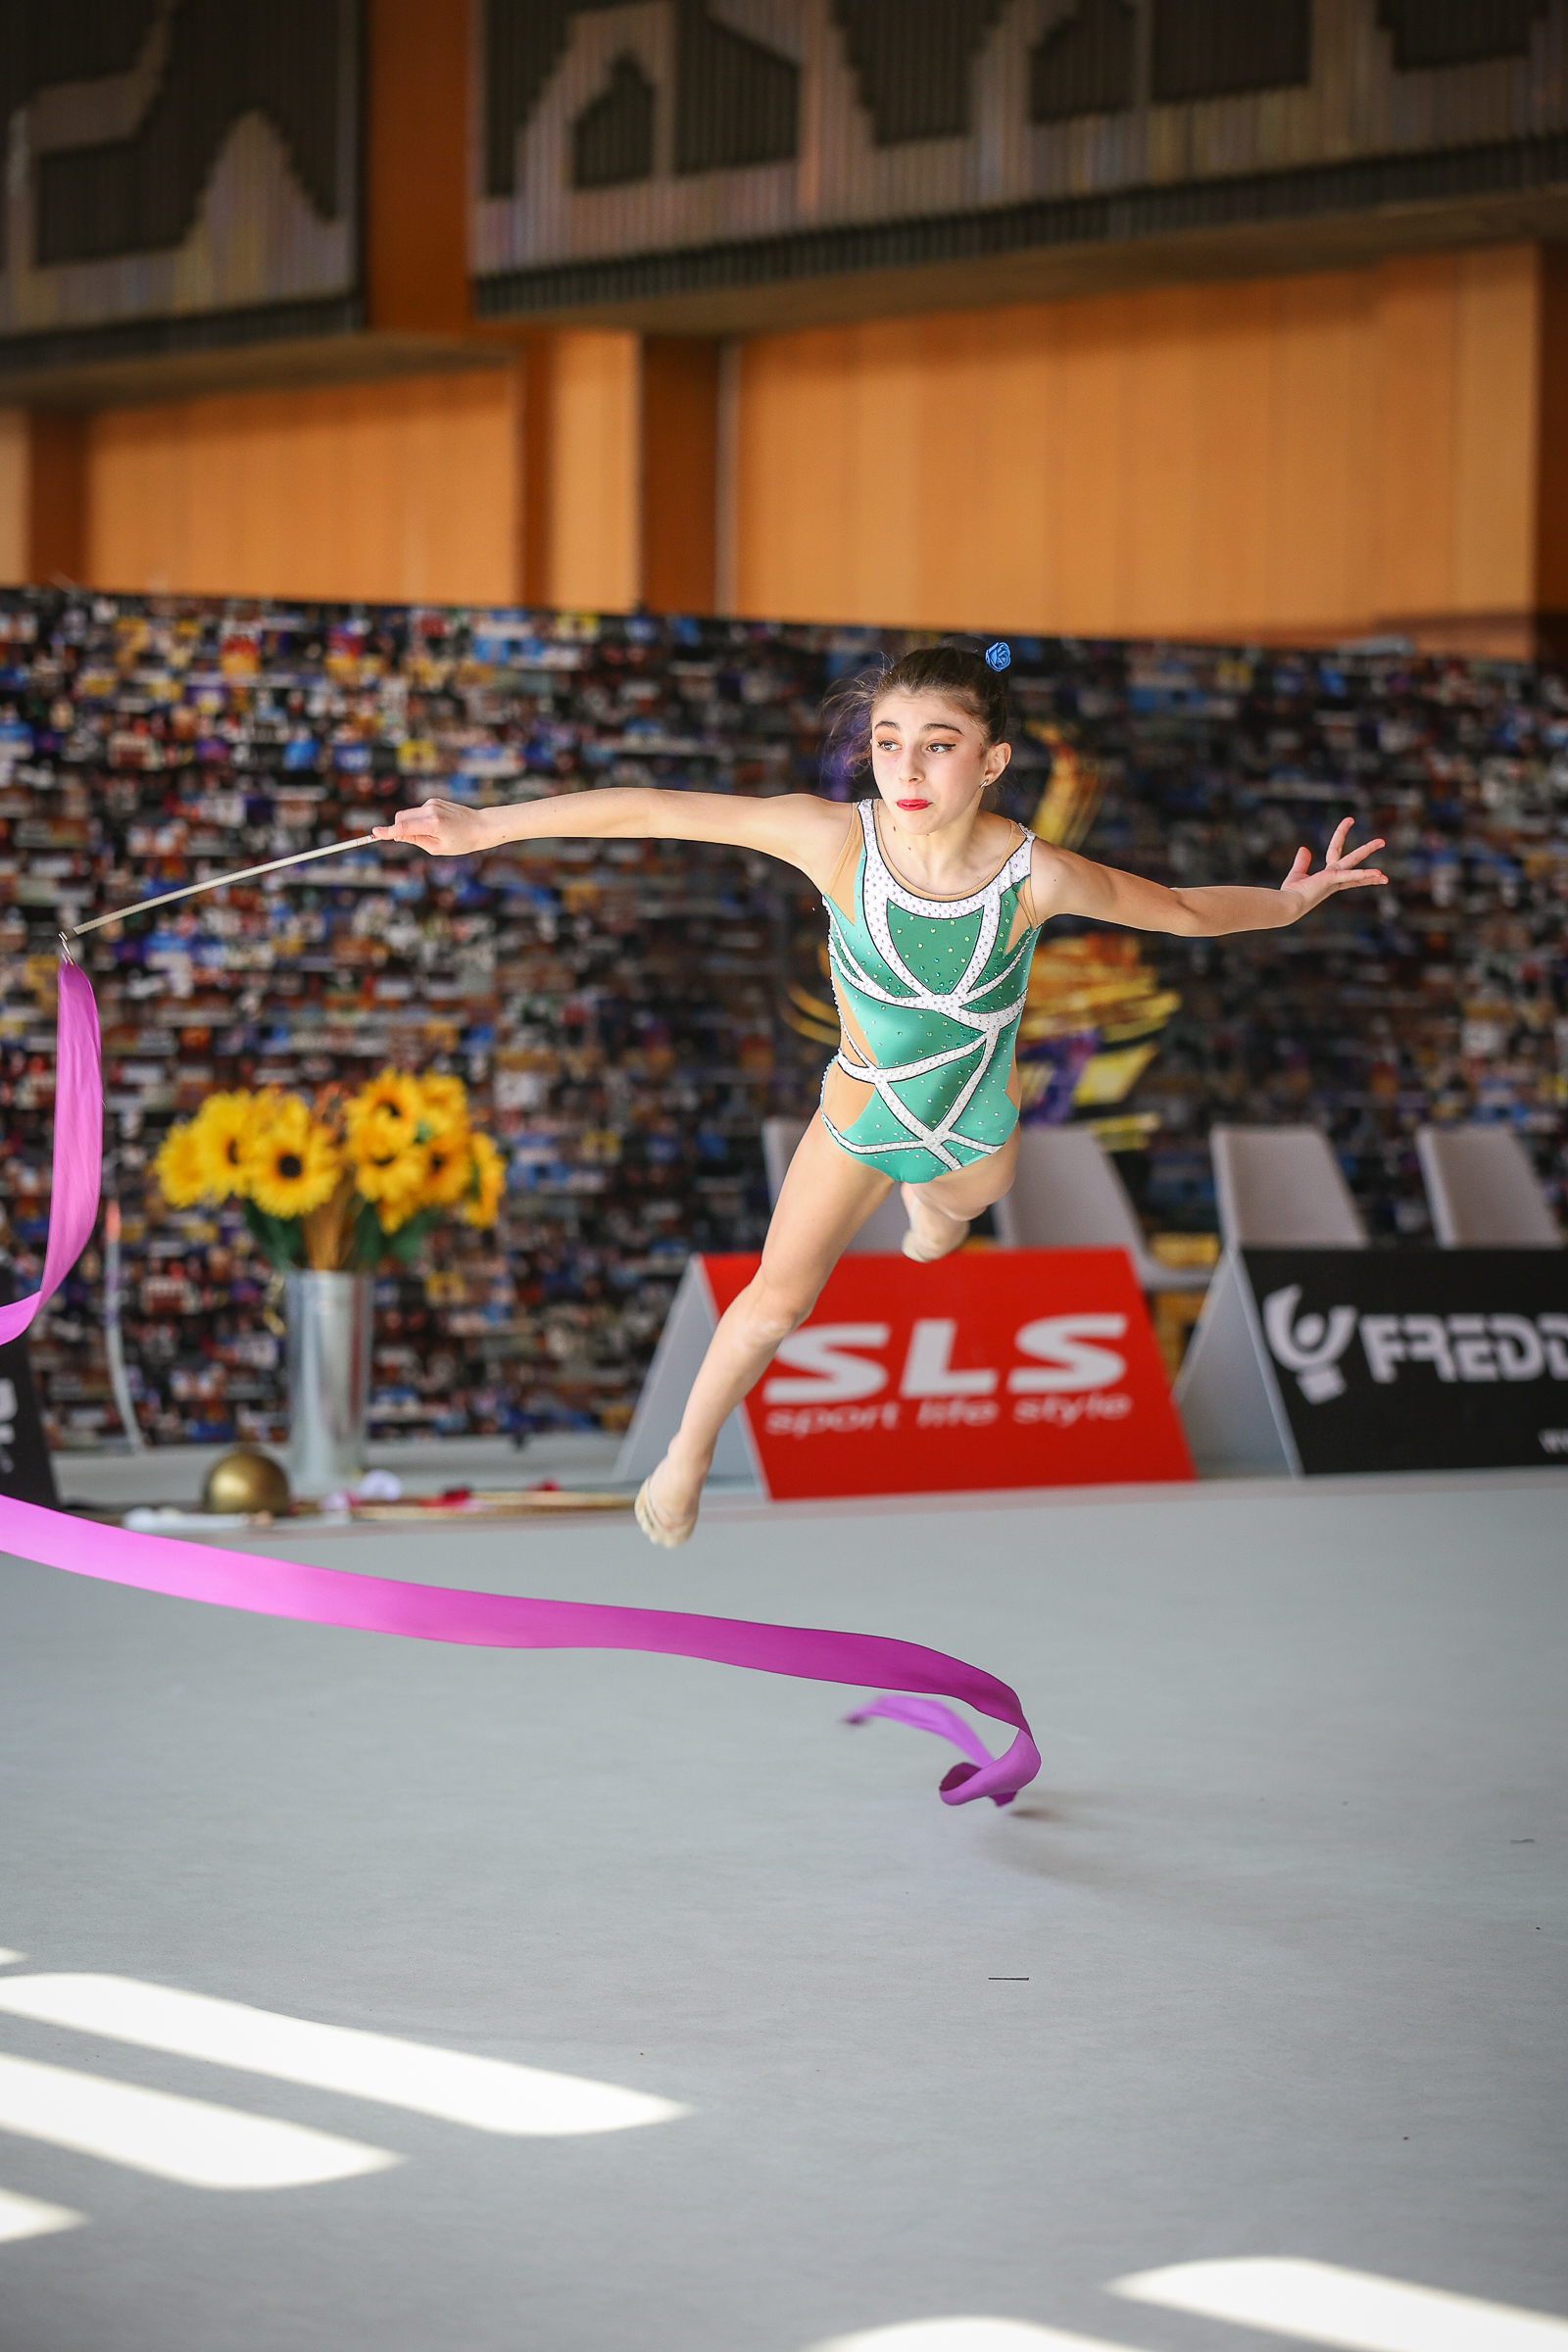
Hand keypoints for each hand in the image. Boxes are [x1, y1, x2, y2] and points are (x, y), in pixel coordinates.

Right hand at [372, 798, 490, 857]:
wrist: (481, 826)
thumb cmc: (461, 841)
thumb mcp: (437, 848)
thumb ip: (415, 840)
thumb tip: (397, 835)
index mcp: (432, 824)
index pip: (403, 827)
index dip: (388, 831)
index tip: (375, 832)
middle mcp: (430, 810)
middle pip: (401, 817)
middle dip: (398, 828)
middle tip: (409, 840)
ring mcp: (432, 803)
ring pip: (408, 814)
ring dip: (410, 824)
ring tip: (432, 834)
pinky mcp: (434, 800)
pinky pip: (418, 812)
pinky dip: (419, 820)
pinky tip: (436, 826)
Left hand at [1278, 818, 1386, 914]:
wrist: (1288, 905)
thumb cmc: (1291, 894)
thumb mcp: (1298, 873)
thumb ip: (1302, 862)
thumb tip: (1304, 848)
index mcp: (1327, 874)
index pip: (1336, 850)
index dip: (1341, 833)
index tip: (1350, 819)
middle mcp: (1334, 877)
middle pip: (1353, 858)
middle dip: (1367, 849)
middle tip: (1382, 841)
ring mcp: (1334, 878)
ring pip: (1354, 862)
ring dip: (1367, 852)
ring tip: (1383, 844)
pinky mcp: (1332, 879)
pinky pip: (1350, 875)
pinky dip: (1363, 875)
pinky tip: (1378, 874)